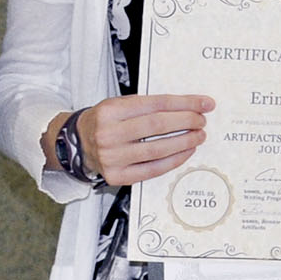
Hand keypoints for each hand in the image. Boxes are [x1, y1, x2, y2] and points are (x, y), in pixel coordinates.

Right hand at [56, 94, 216, 184]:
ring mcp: (112, 157)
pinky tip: (186, 151)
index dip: (184, 103)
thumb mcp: (118, 104)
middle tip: (202, 120)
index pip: (155, 104)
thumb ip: (147, 105)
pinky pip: (152, 169)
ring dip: (184, 142)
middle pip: (157, 125)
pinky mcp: (117, 176)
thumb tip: (187, 106)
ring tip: (199, 135)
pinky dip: (173, 160)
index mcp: (110, 110)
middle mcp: (109, 133)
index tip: (204, 103)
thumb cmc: (104, 122)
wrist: (77, 144)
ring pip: (157, 149)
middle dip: (186, 122)